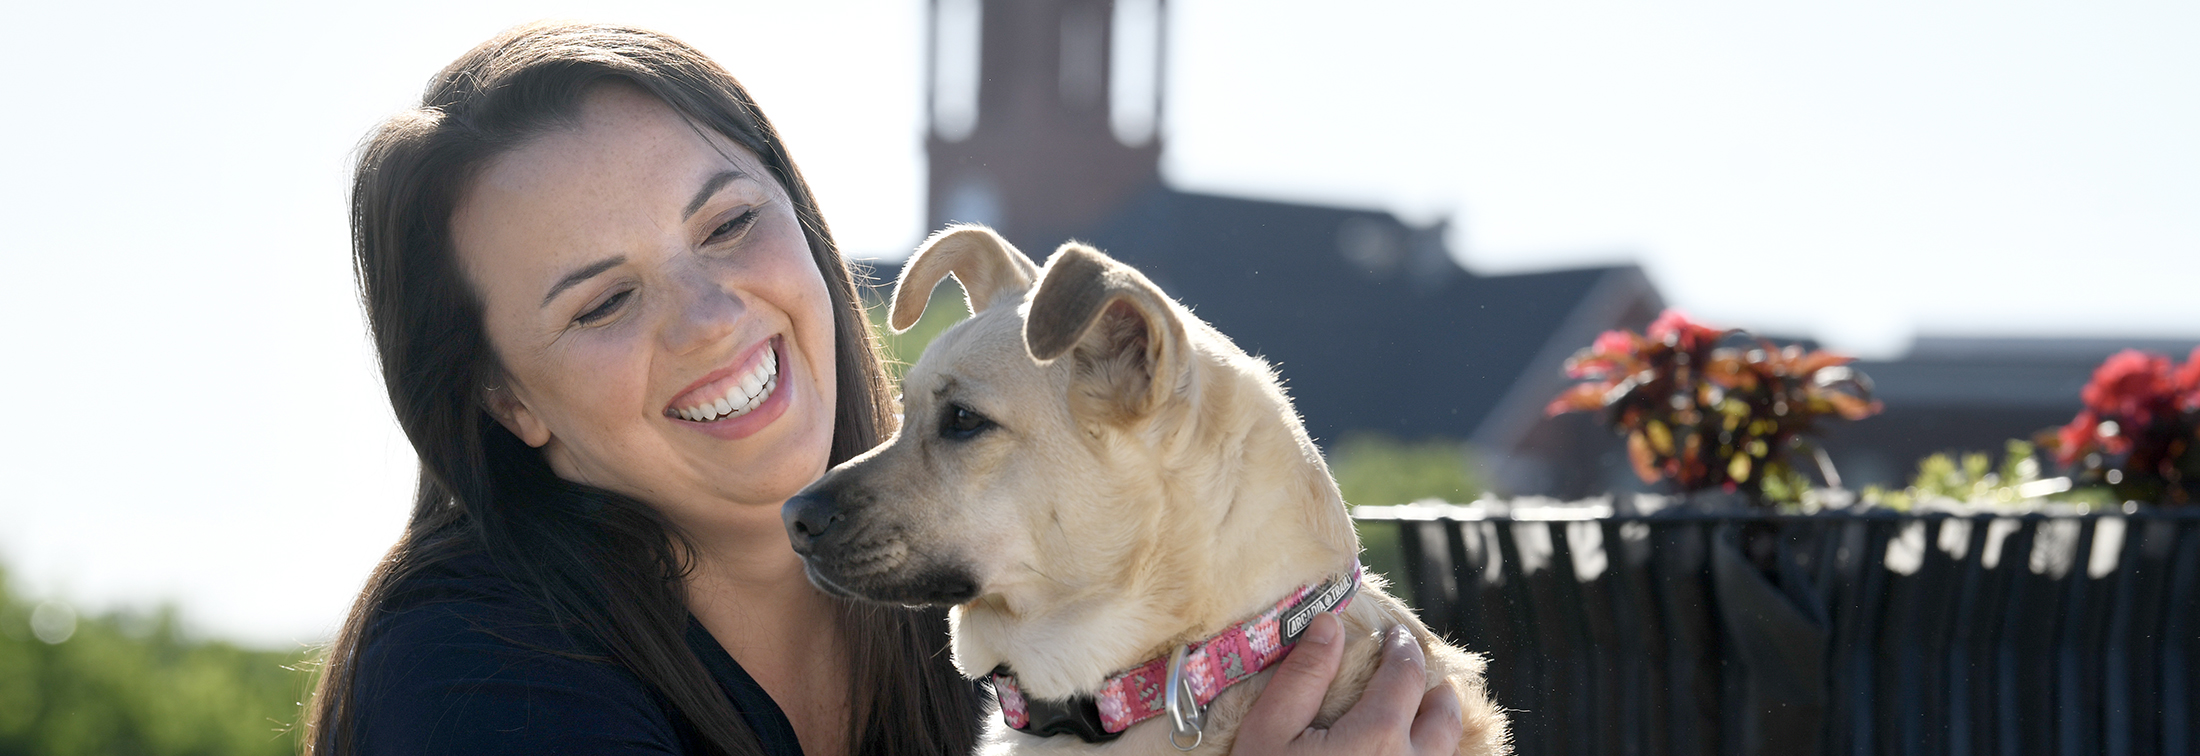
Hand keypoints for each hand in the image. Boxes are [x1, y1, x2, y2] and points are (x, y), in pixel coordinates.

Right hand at [1232, 613, 1462, 754]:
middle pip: (1445, 716)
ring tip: (1415, 718)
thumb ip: (1303, 676)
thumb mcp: (1269, 733)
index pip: (1406, 674)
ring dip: (1436, 728)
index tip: (1394, 638)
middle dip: (1434, 690)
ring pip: (1446, 754)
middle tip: (1417, 679)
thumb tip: (1329, 623)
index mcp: (1379, 735)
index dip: (1402, 649)